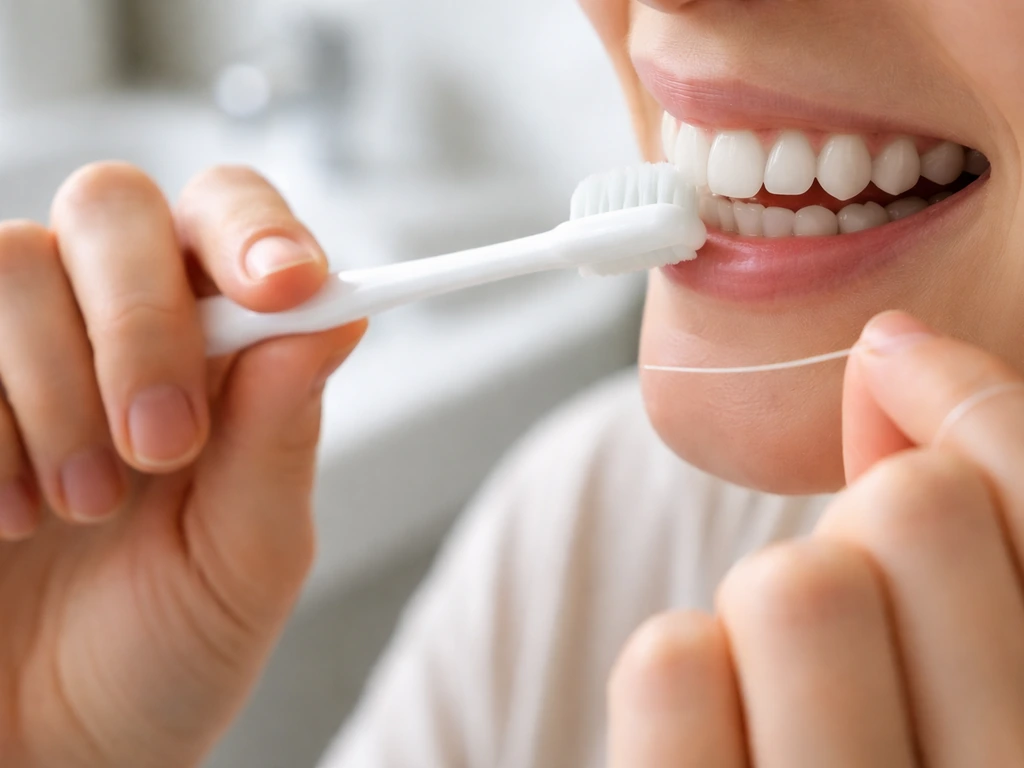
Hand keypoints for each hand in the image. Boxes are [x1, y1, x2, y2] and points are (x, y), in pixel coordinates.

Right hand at [0, 164, 364, 766]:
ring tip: (80, 510)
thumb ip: (282, 438)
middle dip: (143, 320)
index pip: (231, 219)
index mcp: (212, 354)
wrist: (44, 746)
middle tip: (165, 445)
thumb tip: (333, 321)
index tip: (285, 285)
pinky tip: (6, 517)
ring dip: (57, 392)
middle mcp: (108, 327)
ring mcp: (8, 351)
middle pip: (113, 205)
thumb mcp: (245, 558)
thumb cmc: (159, 653)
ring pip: (15, 259)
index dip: (255, 229)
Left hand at [608, 310, 1023, 766]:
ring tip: (784, 685)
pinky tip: (709, 719)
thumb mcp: (976, 653)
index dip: (963, 398)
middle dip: (863, 522)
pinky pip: (672, 664)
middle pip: (914, 511)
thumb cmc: (898, 748)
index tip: (893, 362)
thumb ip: (966, 508)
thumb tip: (897, 346)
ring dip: (768, 601)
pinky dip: (678, 667)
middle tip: (849, 607)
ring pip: (794, 581)